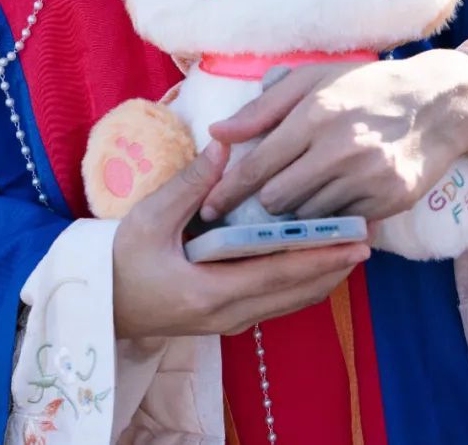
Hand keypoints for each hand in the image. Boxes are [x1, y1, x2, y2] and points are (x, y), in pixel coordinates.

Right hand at [112, 139, 369, 340]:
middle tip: (366, 239)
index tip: (355, 242)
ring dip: (322, 276)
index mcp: (211, 292)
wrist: (102, 304)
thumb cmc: (122, 259)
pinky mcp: (228, 317)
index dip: (320, 257)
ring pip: (290, 301)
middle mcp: (229, 314)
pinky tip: (314, 261)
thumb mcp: (150, 217)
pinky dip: (301, 282)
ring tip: (350, 248)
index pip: (278, 273)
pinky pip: (276, 301)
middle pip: (295, 293)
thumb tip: (226, 146)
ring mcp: (230, 321)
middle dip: (333, 266)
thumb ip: (191, 183)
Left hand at [201, 52, 467, 224]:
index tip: (208, 210)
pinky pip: (341, 224)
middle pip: (278, 199)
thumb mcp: (311, 80)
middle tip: (254, 205)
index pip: (258, 165)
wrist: (434, 106)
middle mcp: (339, 148)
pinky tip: (328, 203)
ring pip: (308, 217)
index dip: (228, 191)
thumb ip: (262, 109)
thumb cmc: (363, 87)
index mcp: (314, 114)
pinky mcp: (388, 202)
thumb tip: (216, 133)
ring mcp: (367, 178)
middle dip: (262, 204)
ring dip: (296, 214)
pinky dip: (330, 218)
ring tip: (293, 203)